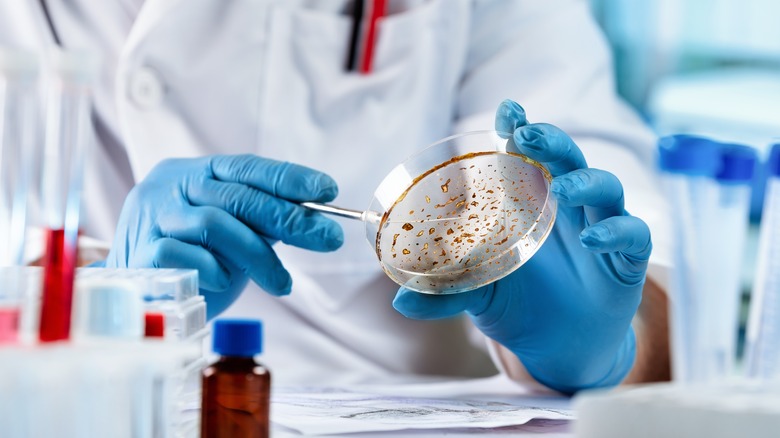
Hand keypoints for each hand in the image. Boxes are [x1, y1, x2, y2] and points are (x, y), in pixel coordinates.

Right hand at [105, 154, 343, 317]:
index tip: (327, 190)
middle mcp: (171, 187)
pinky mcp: (142, 254)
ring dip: (258, 256)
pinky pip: (188, 257)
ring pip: (216, 225)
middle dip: (289, 217)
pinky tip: (225, 283)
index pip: (246, 166)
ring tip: (281, 283)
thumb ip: (262, 220)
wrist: (137, 291)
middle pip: (237, 196)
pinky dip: (216, 270)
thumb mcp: (232, 232)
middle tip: (327, 238)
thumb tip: (317, 219)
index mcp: (194, 172)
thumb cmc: (193, 259)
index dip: (288, 177)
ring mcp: (153, 218)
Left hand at [393, 100, 651, 392]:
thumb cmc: (519, 304)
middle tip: (527, 136)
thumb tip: (399, 301)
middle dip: (550, 141)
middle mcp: (569, 208)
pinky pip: (633, 234)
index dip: (520, 129)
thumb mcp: (478, 296)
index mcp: (532, 204)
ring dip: (584, 181)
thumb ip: (445, 293)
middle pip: (568, 159)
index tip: (507, 110)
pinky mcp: (627, 260)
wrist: (560, 347)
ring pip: (605, 186)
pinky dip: (615, 231)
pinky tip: (591, 238)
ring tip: (560, 190)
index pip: (528, 156)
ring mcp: (600, 228)